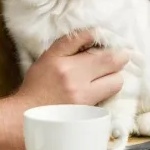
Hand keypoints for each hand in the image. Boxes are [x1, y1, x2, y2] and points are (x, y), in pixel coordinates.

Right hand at [0, 29, 127, 149]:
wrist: (28, 115)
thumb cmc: (38, 84)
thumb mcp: (48, 57)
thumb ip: (69, 44)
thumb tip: (93, 34)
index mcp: (63, 61)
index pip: (90, 41)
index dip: (106, 40)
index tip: (110, 39)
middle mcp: (75, 78)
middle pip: (111, 61)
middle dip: (120, 57)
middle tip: (122, 55)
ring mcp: (84, 97)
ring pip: (116, 82)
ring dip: (116, 75)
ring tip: (110, 73)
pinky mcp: (89, 112)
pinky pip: (109, 98)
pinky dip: (108, 91)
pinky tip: (102, 89)